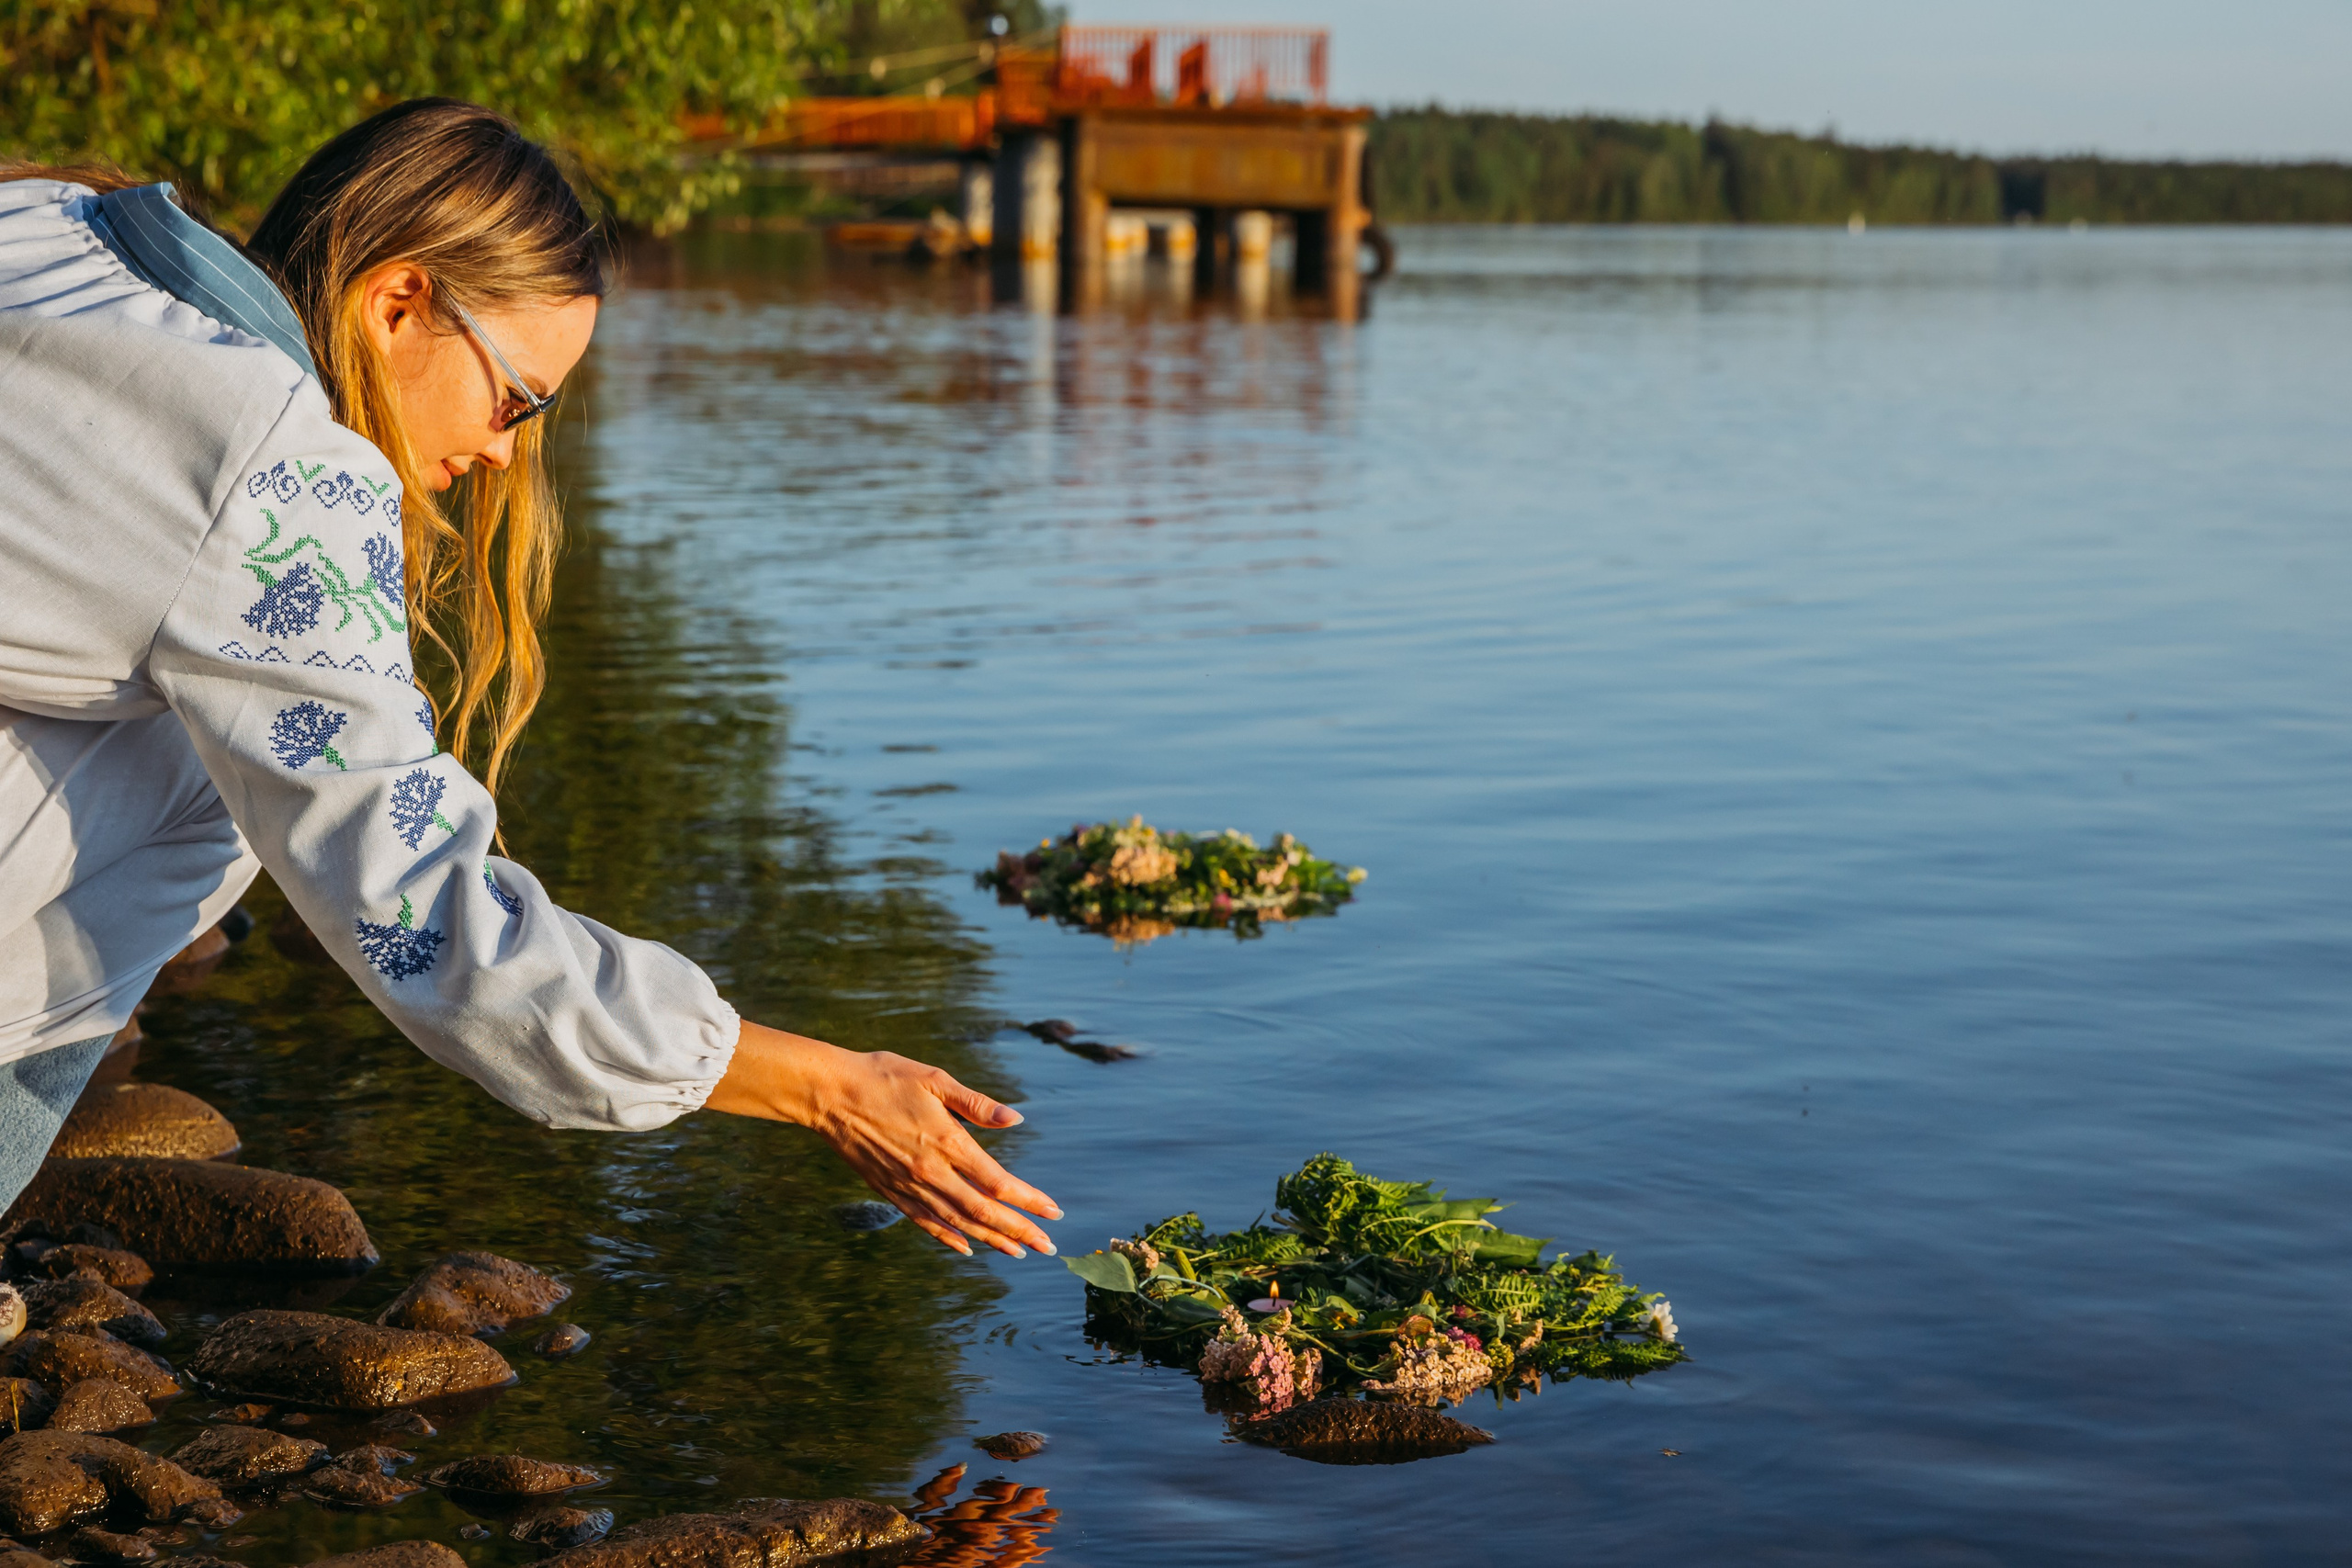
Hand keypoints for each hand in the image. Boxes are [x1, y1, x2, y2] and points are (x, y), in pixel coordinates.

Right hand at [704, 1021, 1061, 1258]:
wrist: (829, 1094)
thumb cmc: (884, 1078)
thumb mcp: (935, 1079)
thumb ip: (977, 1104)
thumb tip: (1016, 1119)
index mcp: (947, 1142)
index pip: (998, 1183)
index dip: (1029, 1201)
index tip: (1054, 1213)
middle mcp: (931, 1172)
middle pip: (984, 1212)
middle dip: (1020, 1231)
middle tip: (1048, 1247)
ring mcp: (909, 1186)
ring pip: (958, 1223)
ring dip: (991, 1239)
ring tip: (1018, 1252)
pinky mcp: (890, 1191)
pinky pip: (925, 1223)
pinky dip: (948, 1238)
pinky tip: (966, 1247)